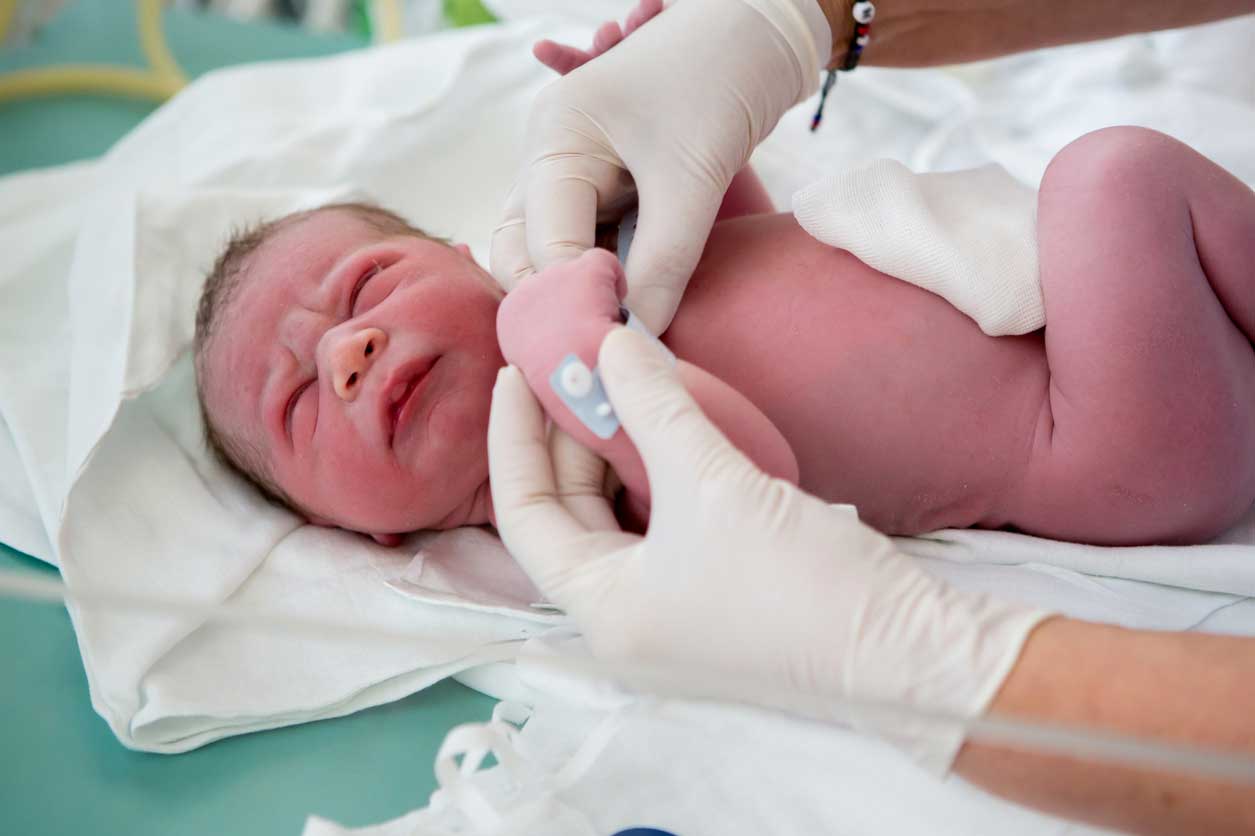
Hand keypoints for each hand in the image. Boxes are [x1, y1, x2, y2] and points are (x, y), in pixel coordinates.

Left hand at [488, 327, 1049, 771]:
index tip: (519, 371)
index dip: (515, 438)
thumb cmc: (800, 581)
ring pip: (615, 520)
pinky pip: (659, 527)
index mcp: (603, 611)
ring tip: (618, 385)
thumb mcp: (715, 482)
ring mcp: (670, 614)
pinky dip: (655, 476)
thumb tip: (612, 340)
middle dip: (567, 440)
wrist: (911, 648)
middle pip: (567, 517)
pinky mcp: (713, 599)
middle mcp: (624, 620)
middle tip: (575, 367)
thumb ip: (655, 404)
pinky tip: (667, 428)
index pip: (526, 515)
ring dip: (614, 455)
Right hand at [491, 0, 831, 333]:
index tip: (616, 344)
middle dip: (553, 299)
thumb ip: (663, 263)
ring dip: (580, 291)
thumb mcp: (691, 179)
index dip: (574, 298)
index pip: (541, 244)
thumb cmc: (719, 81)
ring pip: (553, 252)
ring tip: (617, 332)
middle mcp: (550, 158)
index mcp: (553, 142)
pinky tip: (630, 304)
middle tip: (601, 344)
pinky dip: (604, 275)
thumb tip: (638, 340)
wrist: (762, 31)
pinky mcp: (606, 185)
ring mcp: (574, 172)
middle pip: (522, 251)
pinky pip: (588, 242)